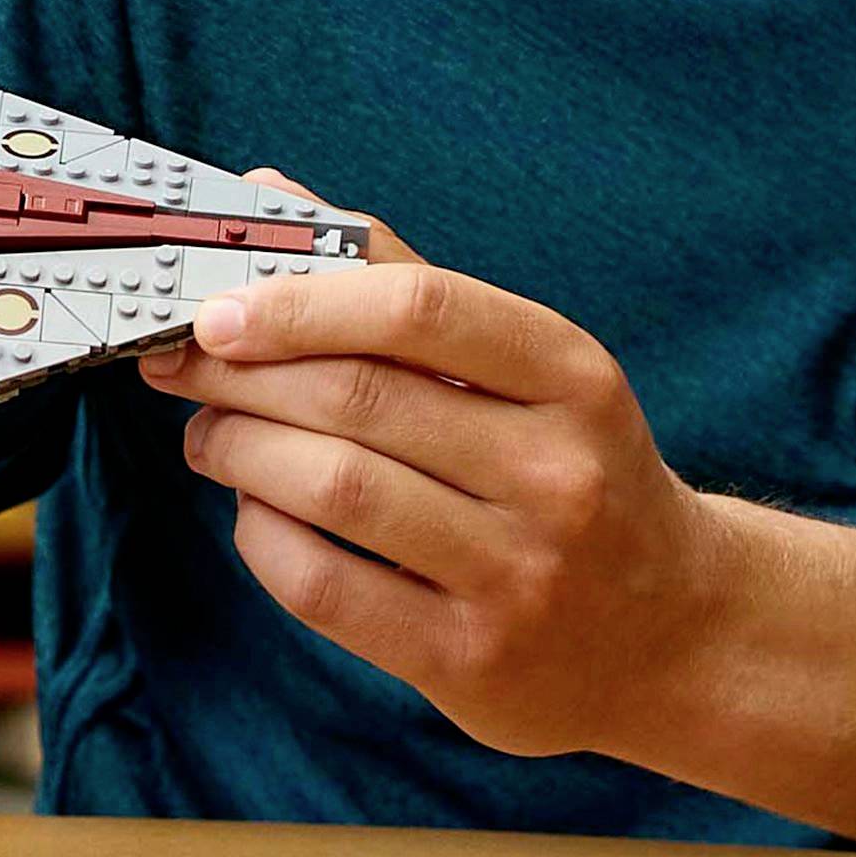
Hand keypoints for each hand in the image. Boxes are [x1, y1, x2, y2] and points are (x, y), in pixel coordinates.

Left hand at [139, 176, 731, 764]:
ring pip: (333, 488)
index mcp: (572, 374)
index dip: (302, 301)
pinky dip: (264, 537)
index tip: (218, 310)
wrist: (672, 630)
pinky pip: (326, 587)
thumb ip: (398, 278)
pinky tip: (255, 511)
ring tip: (209, 435)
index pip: (422, 309)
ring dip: (239, 450)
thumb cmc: (571, 466)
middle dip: (241, 376)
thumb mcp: (526, 367)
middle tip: (183, 366)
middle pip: (358, 399)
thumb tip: (268, 195)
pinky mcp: (470, 660)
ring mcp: (519, 572)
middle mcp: (557, 470)